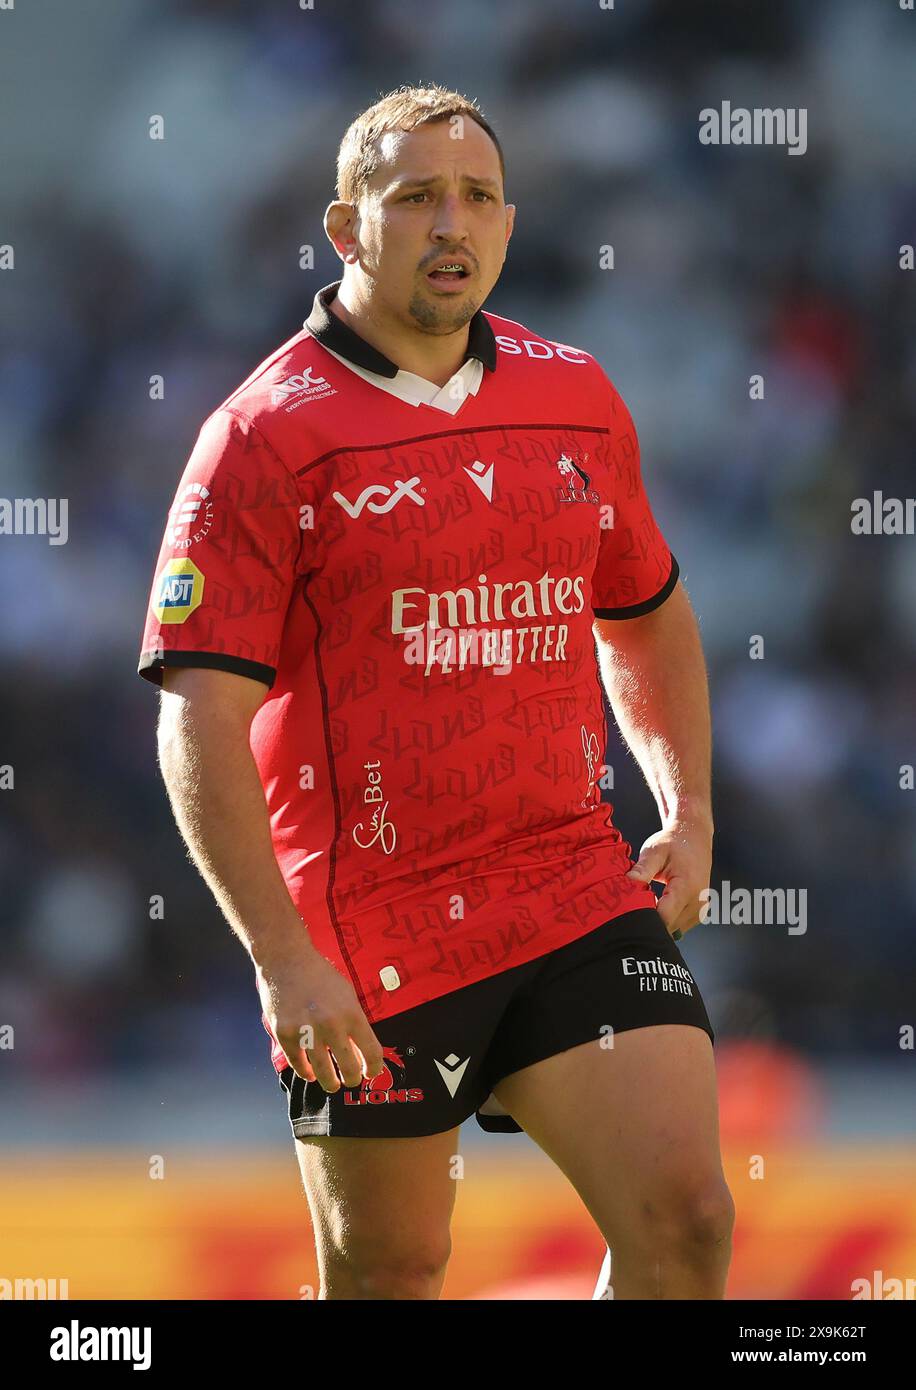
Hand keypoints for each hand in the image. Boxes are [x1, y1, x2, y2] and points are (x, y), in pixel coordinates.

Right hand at [255, 941, 384, 1091]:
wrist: (287, 961)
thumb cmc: (320, 976)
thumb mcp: (347, 994)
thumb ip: (355, 1021)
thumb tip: (362, 1051)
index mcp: (352, 1014)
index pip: (372, 1052)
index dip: (374, 1069)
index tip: (371, 1073)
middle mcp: (331, 1025)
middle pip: (349, 1068)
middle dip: (352, 1079)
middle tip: (351, 1080)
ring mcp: (307, 1031)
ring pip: (323, 1073)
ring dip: (330, 1083)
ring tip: (332, 1084)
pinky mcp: (285, 1034)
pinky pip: (298, 1064)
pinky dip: (306, 1072)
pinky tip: (310, 1073)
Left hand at [625, 814, 712, 939]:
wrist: (694, 838)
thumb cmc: (672, 843)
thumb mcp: (654, 851)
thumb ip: (642, 868)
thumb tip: (627, 883)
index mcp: (687, 887)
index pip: (663, 918)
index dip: (643, 918)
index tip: (626, 912)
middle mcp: (697, 902)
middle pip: (668, 927)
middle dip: (647, 921)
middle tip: (629, 910)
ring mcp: (700, 910)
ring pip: (672, 930)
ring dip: (657, 923)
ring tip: (643, 905)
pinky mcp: (698, 914)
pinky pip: (678, 927)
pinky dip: (665, 921)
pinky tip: (654, 907)